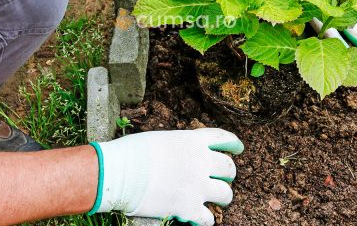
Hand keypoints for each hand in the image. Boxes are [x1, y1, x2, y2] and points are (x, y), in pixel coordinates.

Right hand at [91, 128, 243, 225]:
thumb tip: (185, 157)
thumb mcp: (162, 140)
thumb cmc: (131, 153)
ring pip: (226, 193)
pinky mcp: (189, 208)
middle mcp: (200, 161)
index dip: (234, 144)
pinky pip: (209, 218)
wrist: (118, 172)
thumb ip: (180, 147)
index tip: (238, 149)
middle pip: (228, 168)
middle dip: (227, 174)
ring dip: (223, 196)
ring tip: (217, 199)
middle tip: (223, 179)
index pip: (223, 139)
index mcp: (193, 141)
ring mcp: (197, 185)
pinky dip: (205, 219)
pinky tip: (200, 218)